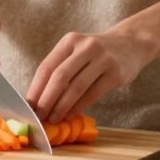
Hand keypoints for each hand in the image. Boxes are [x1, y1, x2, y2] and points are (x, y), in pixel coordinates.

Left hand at [26, 29, 158, 123]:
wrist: (131, 44)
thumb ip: (60, 68)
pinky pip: (92, 93)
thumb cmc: (96, 54)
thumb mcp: (77, 52)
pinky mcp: (116, 73)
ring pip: (76, 87)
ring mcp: (103, 59)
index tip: (28, 105)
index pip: (47, 66)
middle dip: (46, 99)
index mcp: (70, 41)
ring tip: (53, 118)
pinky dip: (79, 106)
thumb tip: (38, 98)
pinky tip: (70, 115)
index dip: (36, 88)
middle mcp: (85, 46)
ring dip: (62, 106)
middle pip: (59, 76)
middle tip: (39, 116)